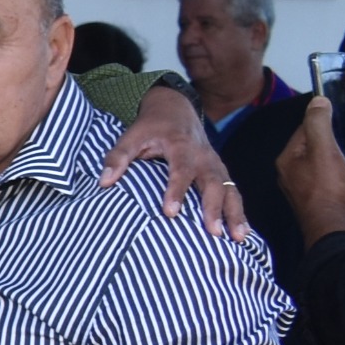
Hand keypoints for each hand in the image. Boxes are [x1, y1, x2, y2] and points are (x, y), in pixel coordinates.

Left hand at [104, 86, 245, 239]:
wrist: (176, 107)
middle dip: (214, 208)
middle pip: (213, 183)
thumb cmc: (152, 126)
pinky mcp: (219, 172)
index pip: (181, 170)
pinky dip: (238, 211)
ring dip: (235, 213)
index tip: (170, 213)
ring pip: (230, 189)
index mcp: (182, 146)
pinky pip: (233, 192)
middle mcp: (204, 157)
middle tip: (213, 232)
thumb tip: (103, 181)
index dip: (176, 191)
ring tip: (238, 237)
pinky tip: (241, 233)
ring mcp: (215, 164)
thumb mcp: (132, 135)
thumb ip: (118, 157)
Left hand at [275, 96, 344, 238]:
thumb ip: (319, 123)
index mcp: (289, 159)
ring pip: (334, 162)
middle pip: (323, 145)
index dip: (331, 118)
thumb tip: (318, 100)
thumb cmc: (326, 188)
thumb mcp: (323, 149)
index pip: (308, 129)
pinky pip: (340, 178)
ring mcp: (308, 187)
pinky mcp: (324, 199)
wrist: (333, 228)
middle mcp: (295, 172)